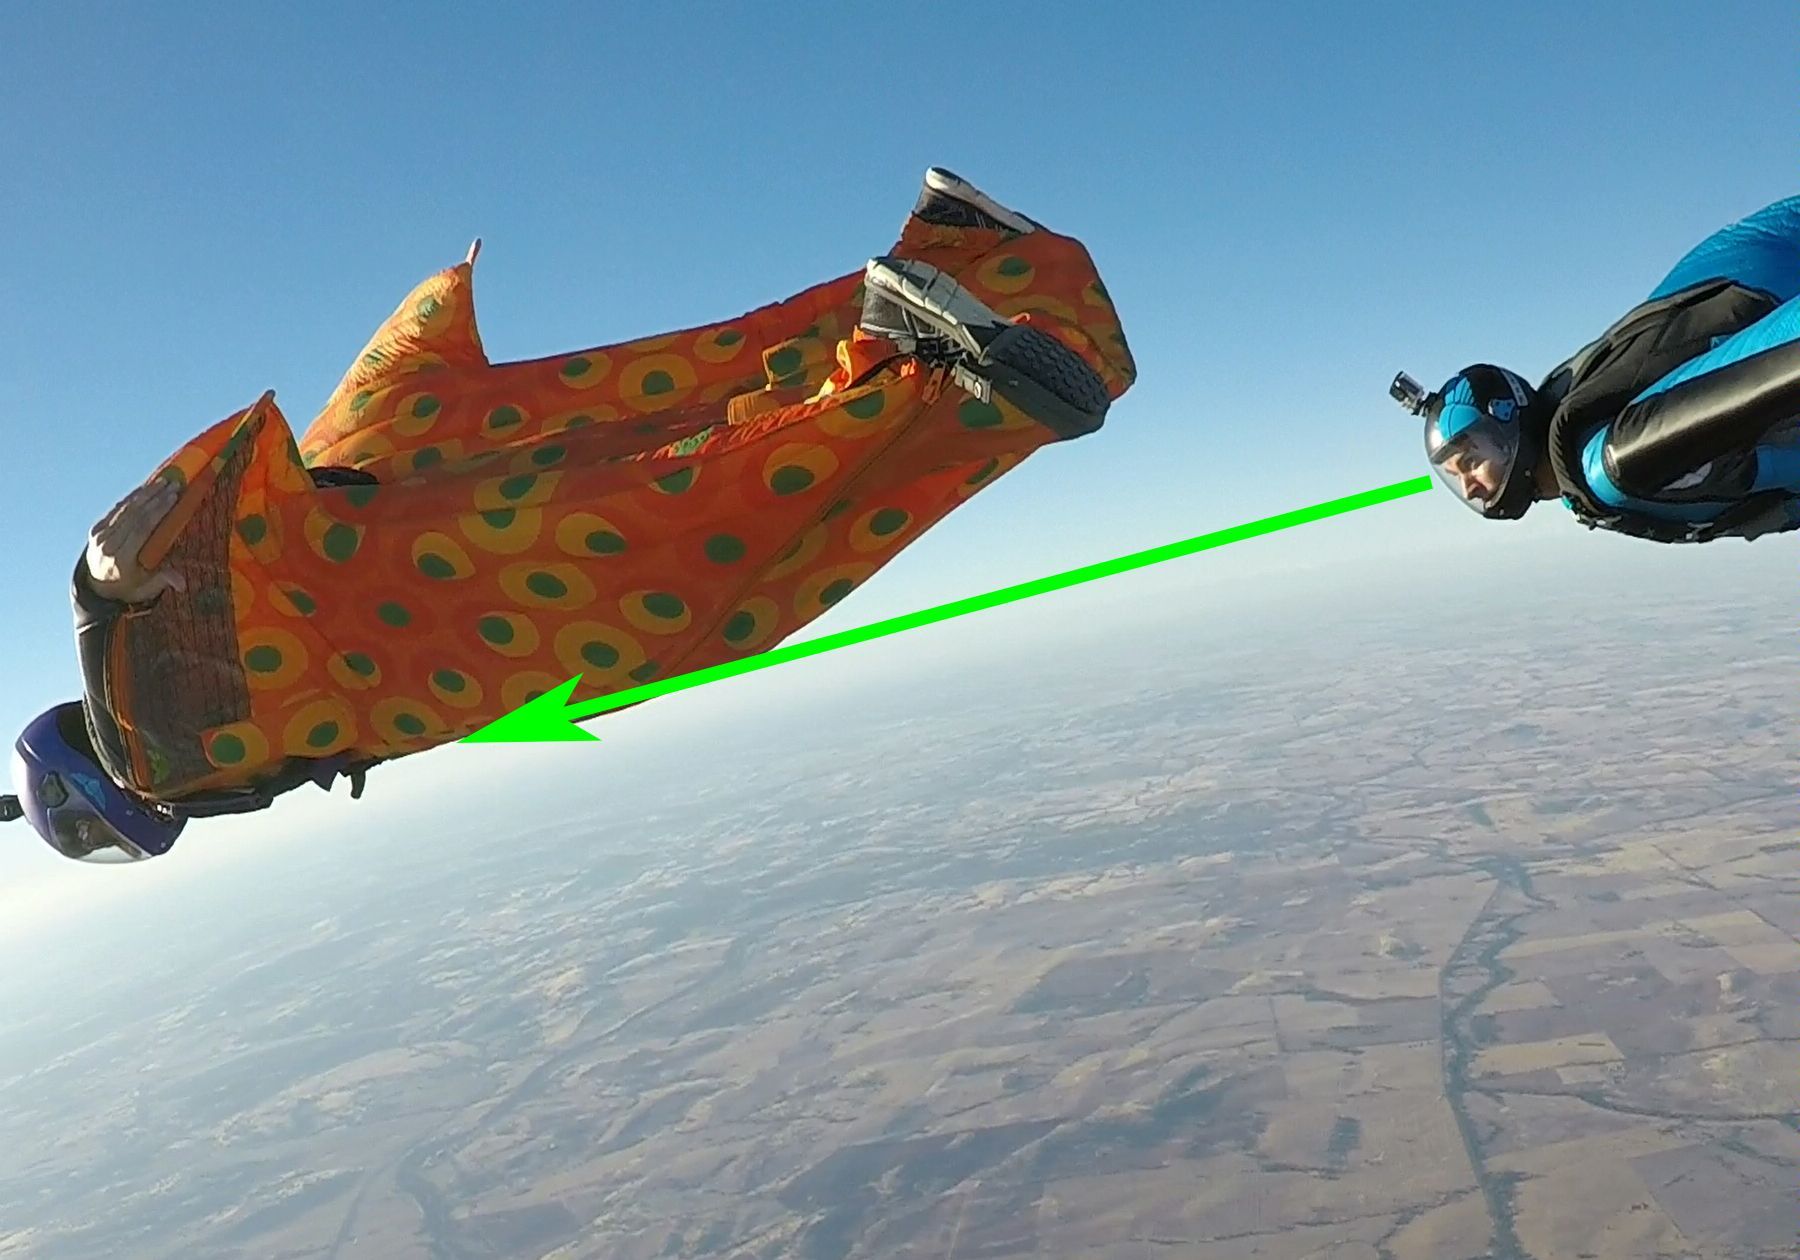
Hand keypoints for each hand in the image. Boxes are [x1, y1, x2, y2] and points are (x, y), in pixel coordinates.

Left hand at [86, 478, 186, 603]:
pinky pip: (115, 510)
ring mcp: (99, 536)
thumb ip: (163, 580)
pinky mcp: (96, 530)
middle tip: (173, 484)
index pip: (141, 528)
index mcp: (121, 559)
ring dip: (144, 494)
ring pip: (124, 510)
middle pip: (134, 515)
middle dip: (155, 498)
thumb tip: (182, 583)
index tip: (173, 496)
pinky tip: (144, 489)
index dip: (158, 510)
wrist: (97, 588)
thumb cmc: (130, 587)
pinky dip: (130, 498)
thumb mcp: (146, 589)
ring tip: (162, 481)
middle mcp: (108, 545)